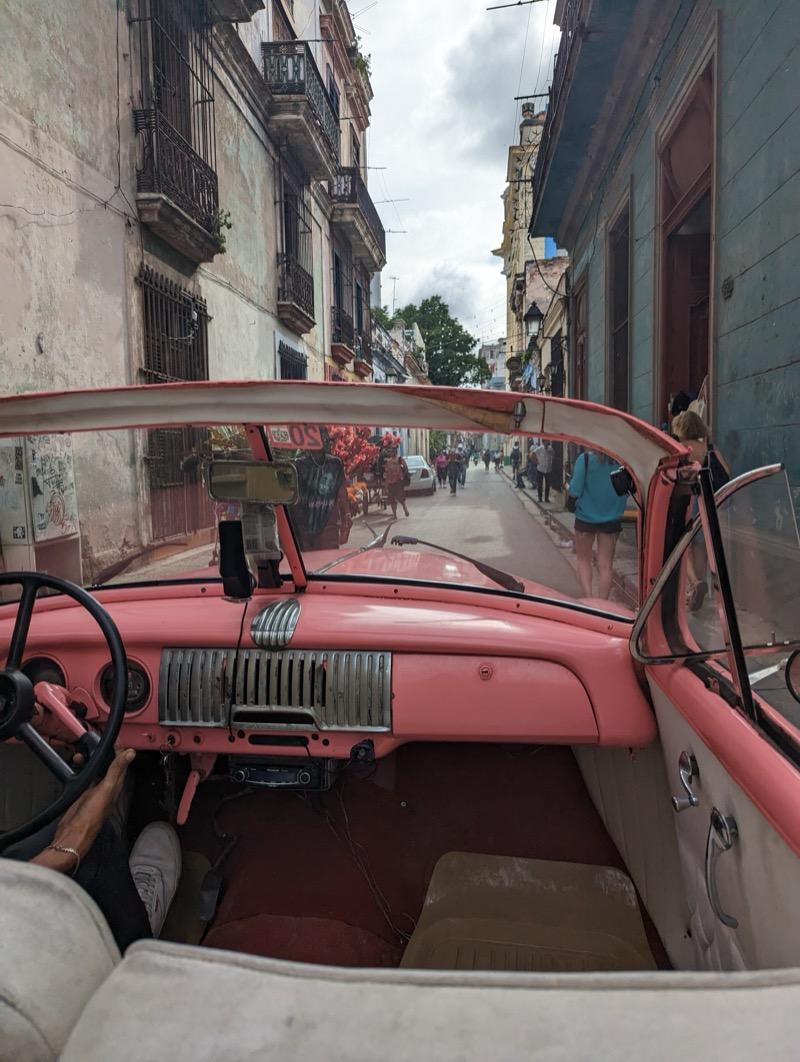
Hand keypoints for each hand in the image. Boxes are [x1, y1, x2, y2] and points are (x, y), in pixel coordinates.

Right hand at [31, 748, 134, 872]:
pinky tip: (76, 765)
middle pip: (108, 764)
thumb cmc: (91, 816)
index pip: (121, 762)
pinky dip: (81, 768)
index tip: (114, 738)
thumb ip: (117, 770)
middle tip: (95, 741)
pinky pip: (85, 775)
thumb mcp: (106, 789)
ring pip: (96, 768)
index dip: (119, 749)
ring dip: (90, 759)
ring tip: (82, 752)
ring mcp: (95, 790)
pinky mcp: (83, 793)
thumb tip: (131, 753)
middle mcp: (107, 786)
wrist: (73, 833)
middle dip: (103, 751)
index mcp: (116, 784)